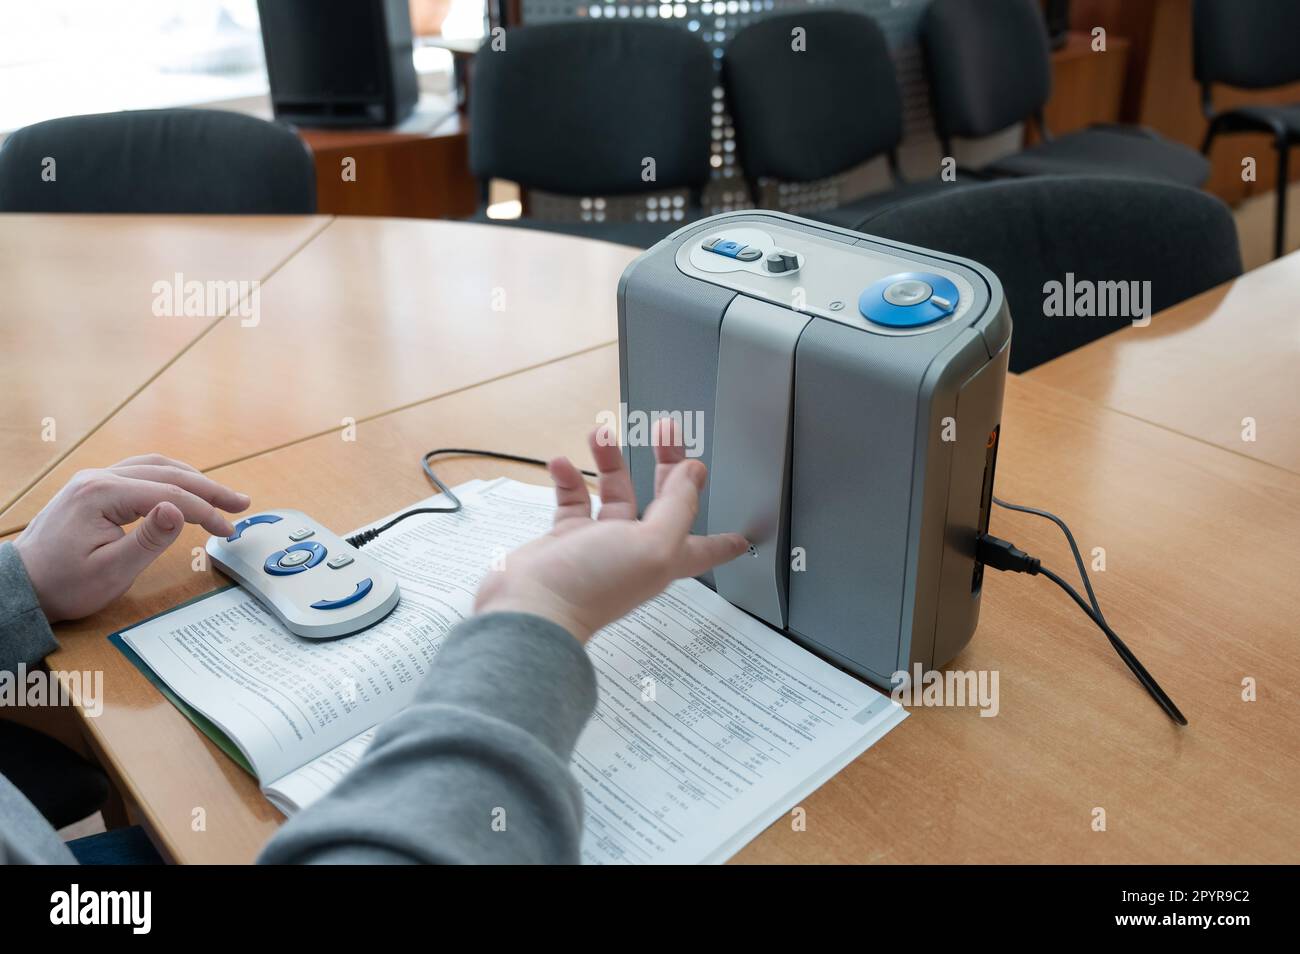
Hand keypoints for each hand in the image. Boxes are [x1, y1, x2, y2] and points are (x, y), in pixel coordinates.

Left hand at [14, 454, 250, 622]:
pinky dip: (169, 477)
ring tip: (219, 495)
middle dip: (208, 489)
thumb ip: (149, 539)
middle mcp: (97, 478)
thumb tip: (177, 509)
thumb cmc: (64, 585)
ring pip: (154, 466)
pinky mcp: (93, 488)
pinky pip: (139, 471)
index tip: (229, 529)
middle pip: (166, 474)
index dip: (205, 512)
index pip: (169, 495)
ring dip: (191, 478)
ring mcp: (94, 479)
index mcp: (101, 494)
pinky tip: (184, 487)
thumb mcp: (111, 570)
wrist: (22, 586)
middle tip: (240, 503)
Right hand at [474, 423, 747, 642]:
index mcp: (665, 557)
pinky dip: (569, 479)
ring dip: (610, 461)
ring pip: (613, 492)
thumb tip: (694, 473)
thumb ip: (678, 506)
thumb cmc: (592, 586)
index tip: (743, 536)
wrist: (531, 608)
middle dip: (666, 464)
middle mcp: (635, 550)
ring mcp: (599, 545)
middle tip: (666, 430)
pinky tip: (563, 464)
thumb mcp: (653, 543)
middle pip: (661, 501)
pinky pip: (573, 501)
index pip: (705, 548)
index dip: (725, 541)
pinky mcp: (566, 541)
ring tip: (601, 434)